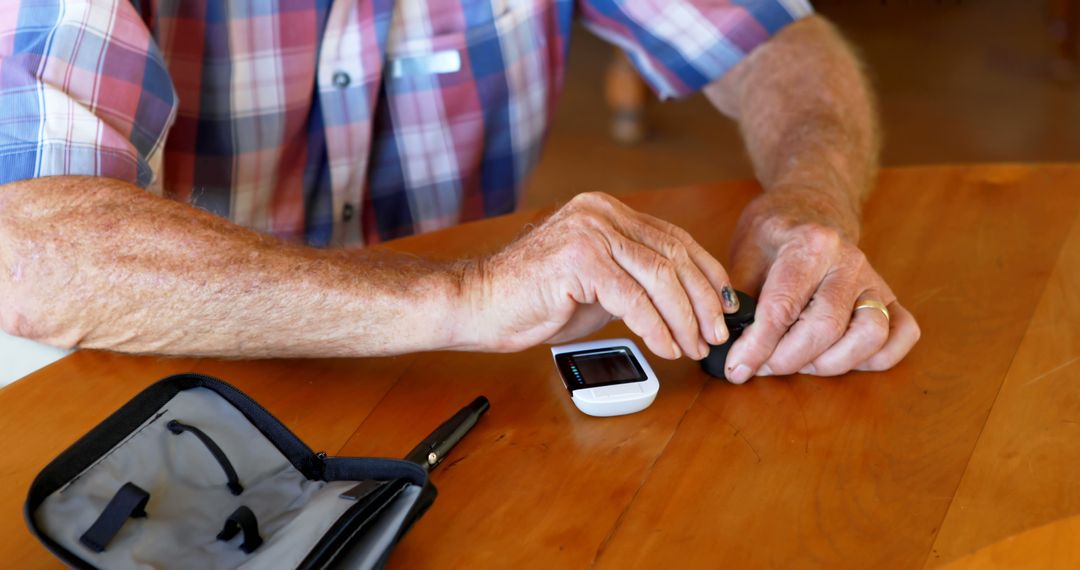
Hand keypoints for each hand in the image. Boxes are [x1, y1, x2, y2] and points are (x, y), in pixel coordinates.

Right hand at [457, 192, 739, 359]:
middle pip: (674, 255)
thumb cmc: (533, 298)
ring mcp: (589, 232)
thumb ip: (634, 279)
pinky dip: (656, 328)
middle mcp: (601, 213)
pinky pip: (633, 299)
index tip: (727, 305)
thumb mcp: (596, 282)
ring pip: (660, 277)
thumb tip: (685, 303)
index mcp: (607, 211)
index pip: (674, 237)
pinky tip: (666, 348)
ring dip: (685, 319)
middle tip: (717, 334)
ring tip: (695, 347)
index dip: (708, 273)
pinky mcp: (578, 259)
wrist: (478, 304)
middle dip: (704, 301)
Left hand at [723, 192, 920, 382]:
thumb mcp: (743, 257)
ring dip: (832, 362)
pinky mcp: (890, 297)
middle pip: (825, 328)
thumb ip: (737, 301)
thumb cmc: (772, 235)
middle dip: (788, 359)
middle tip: (763, 367)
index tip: (736, 368)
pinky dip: (878, 358)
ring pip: (870, 335)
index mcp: (811, 244)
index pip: (782, 309)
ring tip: (801, 362)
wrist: (809, 207)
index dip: (757, 347)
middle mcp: (849, 261)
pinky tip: (843, 358)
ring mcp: (874, 280)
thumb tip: (728, 347)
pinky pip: (902, 334)